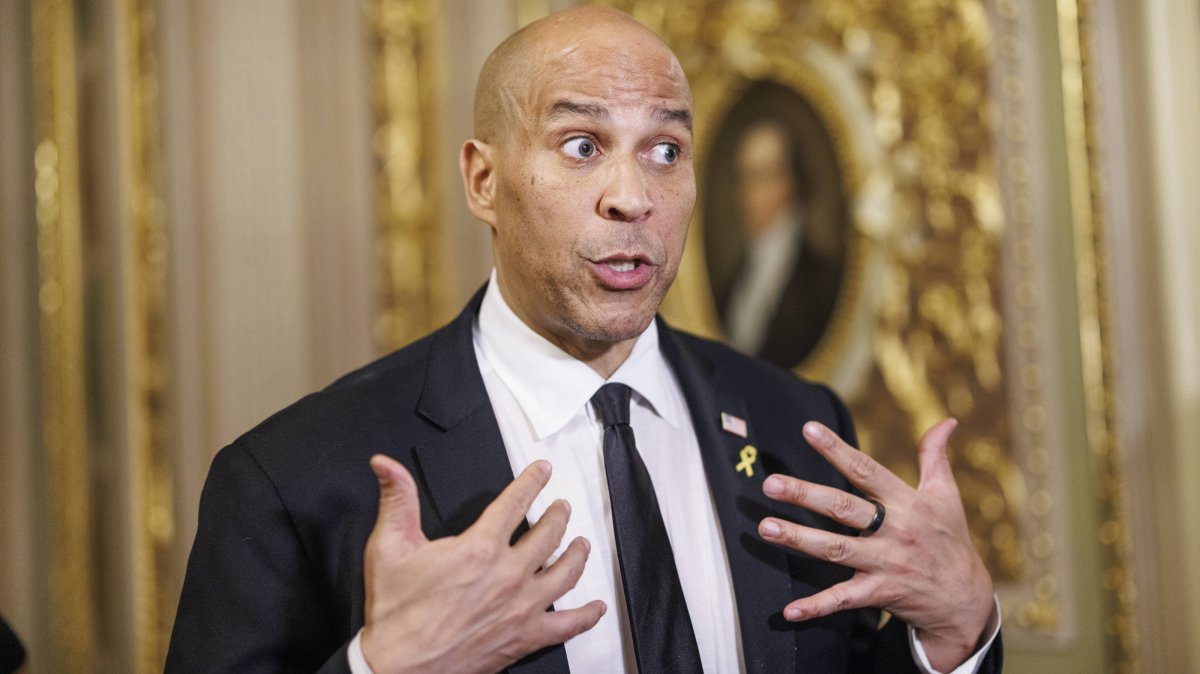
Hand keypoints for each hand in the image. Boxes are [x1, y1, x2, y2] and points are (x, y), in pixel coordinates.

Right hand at [361, 455, 604, 673]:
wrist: (398, 668)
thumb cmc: (395, 613)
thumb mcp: (388, 547)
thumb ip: (396, 499)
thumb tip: (385, 464)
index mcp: (479, 548)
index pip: (515, 502)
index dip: (531, 481)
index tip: (542, 471)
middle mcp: (508, 575)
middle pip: (549, 534)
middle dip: (559, 514)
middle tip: (561, 507)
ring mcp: (521, 607)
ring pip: (566, 572)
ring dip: (577, 553)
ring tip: (582, 543)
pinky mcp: (525, 637)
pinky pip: (568, 625)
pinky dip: (587, 615)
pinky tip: (596, 607)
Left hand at [758, 419, 993, 671]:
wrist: (967, 600)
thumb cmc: (951, 540)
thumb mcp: (947, 496)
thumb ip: (935, 457)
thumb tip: (947, 421)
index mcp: (907, 502)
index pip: (866, 470)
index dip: (837, 449)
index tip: (809, 429)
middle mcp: (895, 530)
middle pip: (843, 508)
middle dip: (806, 495)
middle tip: (770, 484)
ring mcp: (886, 563)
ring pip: (836, 550)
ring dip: (799, 539)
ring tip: (766, 528)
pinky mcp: (881, 593)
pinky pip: (844, 599)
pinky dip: (817, 605)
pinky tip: (790, 610)